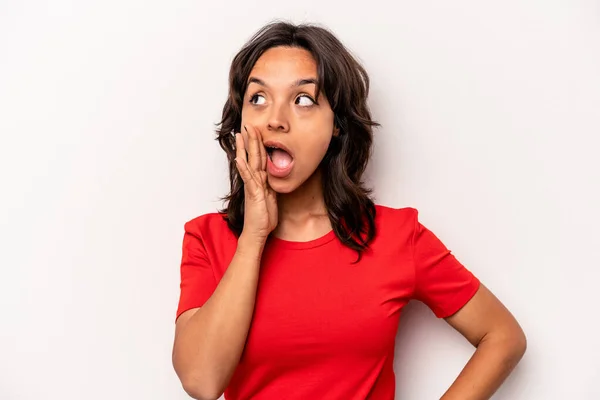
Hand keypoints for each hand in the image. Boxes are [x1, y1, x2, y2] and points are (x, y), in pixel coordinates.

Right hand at [234, 124, 277, 243]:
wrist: (257, 232)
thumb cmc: (263, 217)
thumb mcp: (271, 198)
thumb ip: (270, 185)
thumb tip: (272, 176)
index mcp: (260, 181)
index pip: (260, 158)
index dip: (258, 145)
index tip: (255, 132)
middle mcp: (255, 181)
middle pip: (253, 156)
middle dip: (250, 140)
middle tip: (246, 125)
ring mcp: (252, 186)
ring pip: (249, 163)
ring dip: (244, 149)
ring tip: (240, 135)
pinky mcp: (252, 193)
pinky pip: (248, 178)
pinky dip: (243, 168)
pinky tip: (239, 159)